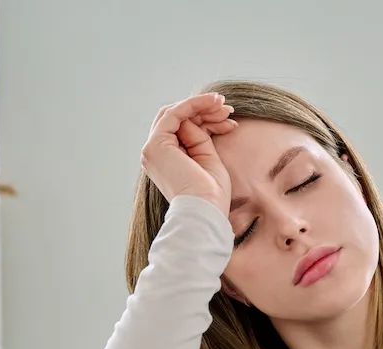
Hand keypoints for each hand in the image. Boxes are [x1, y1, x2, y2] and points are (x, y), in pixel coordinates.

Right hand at [140, 93, 238, 215]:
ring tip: (224, 106)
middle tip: (227, 108)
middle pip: (178, 120)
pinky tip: (213, 102)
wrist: (205, 211)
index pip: (183, 129)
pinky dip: (193, 104)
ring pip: (175, 114)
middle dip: (204, 111)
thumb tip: (197, 118)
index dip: (206, 120)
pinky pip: (174, 114)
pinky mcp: (156, 145)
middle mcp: (156, 154)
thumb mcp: (208, 159)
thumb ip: (199, 138)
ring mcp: (153, 149)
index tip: (229, 119)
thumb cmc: (211, 195)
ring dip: (201, 106)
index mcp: (167, 160)